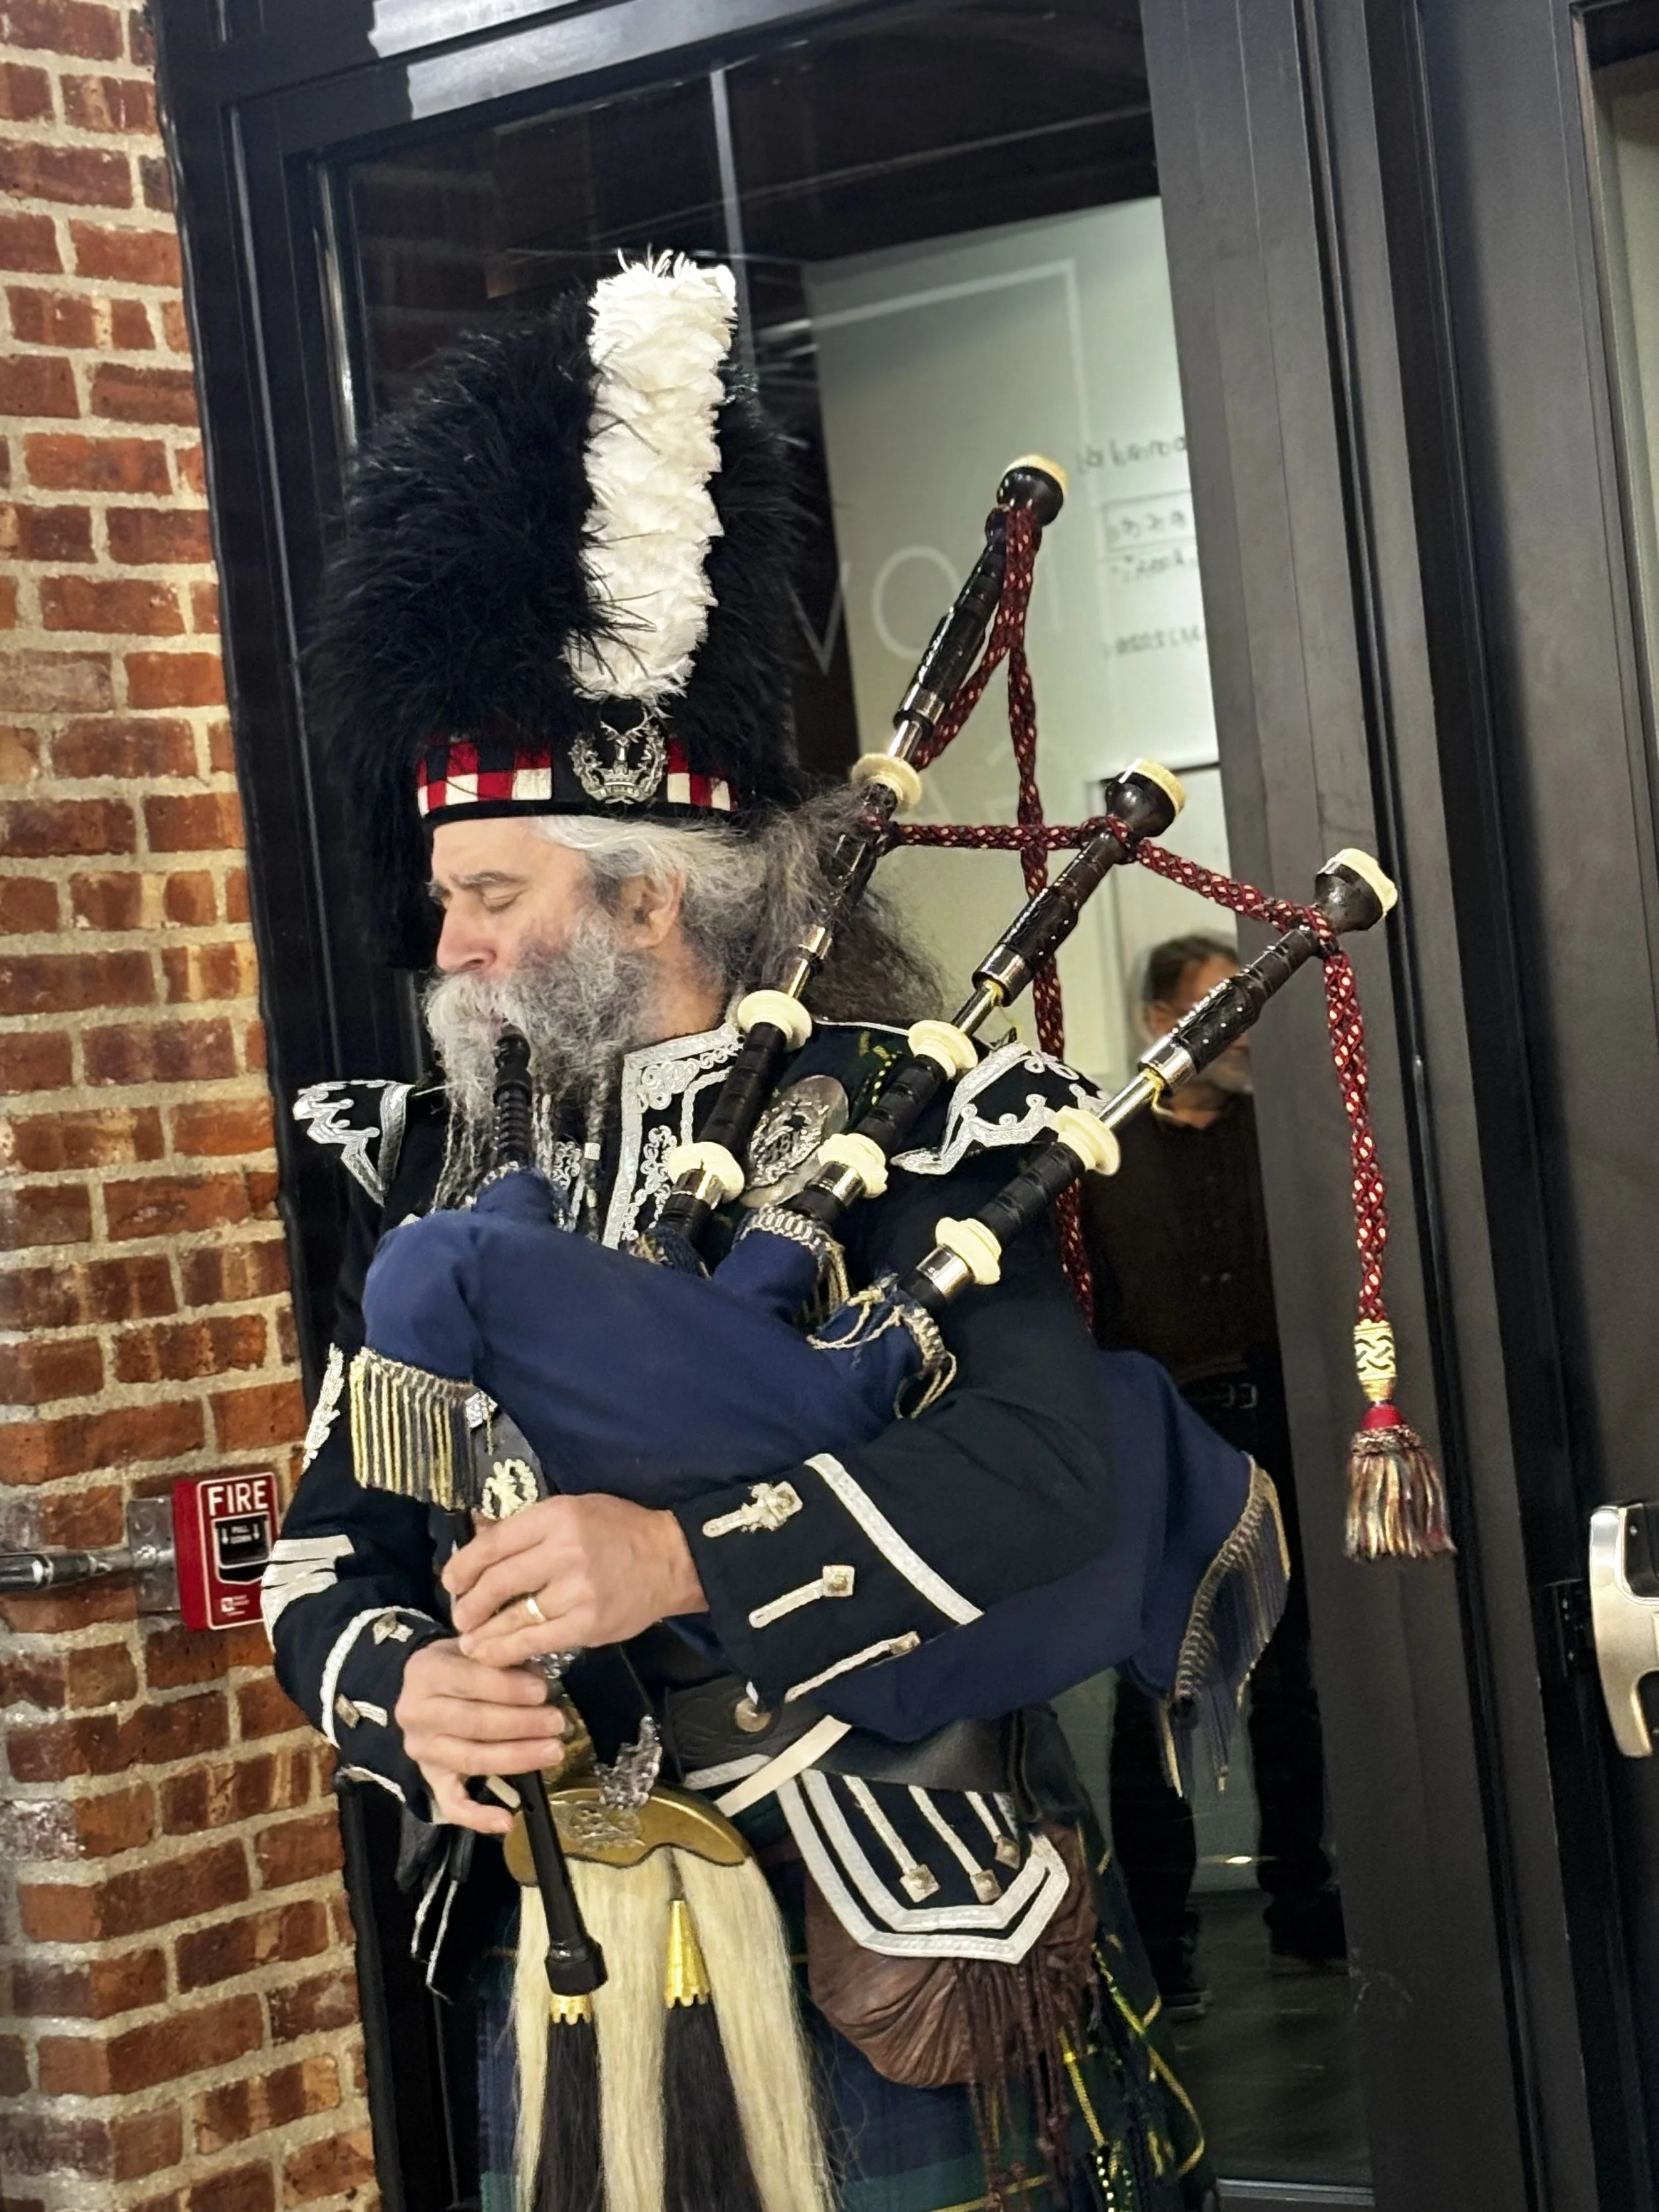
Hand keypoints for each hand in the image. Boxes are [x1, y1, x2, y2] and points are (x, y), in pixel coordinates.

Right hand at [394, 1640, 565, 1835]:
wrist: (425, 1684)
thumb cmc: (461, 1663)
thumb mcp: (477, 1648)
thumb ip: (504, 1659)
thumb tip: (538, 1680)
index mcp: (425, 1672)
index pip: (469, 1681)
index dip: (508, 1688)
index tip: (542, 1691)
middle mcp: (416, 1713)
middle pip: (472, 1723)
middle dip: (520, 1724)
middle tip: (557, 1721)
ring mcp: (422, 1750)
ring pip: (471, 1759)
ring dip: (516, 1758)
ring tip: (552, 1751)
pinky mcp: (430, 1777)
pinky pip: (451, 1803)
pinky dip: (477, 1817)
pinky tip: (506, 1822)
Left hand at [442, 1492, 706, 1667]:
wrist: (671, 1559)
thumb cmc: (618, 1530)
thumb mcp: (572, 1509)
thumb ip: (527, 1526)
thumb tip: (477, 1537)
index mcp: (556, 1516)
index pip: (493, 1543)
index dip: (463, 1566)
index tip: (450, 1581)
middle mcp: (564, 1551)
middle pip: (497, 1582)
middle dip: (469, 1604)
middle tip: (459, 1616)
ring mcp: (576, 1590)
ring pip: (513, 1617)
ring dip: (483, 1633)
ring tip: (469, 1642)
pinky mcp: (587, 1624)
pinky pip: (537, 1641)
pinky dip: (510, 1651)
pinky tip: (494, 1655)